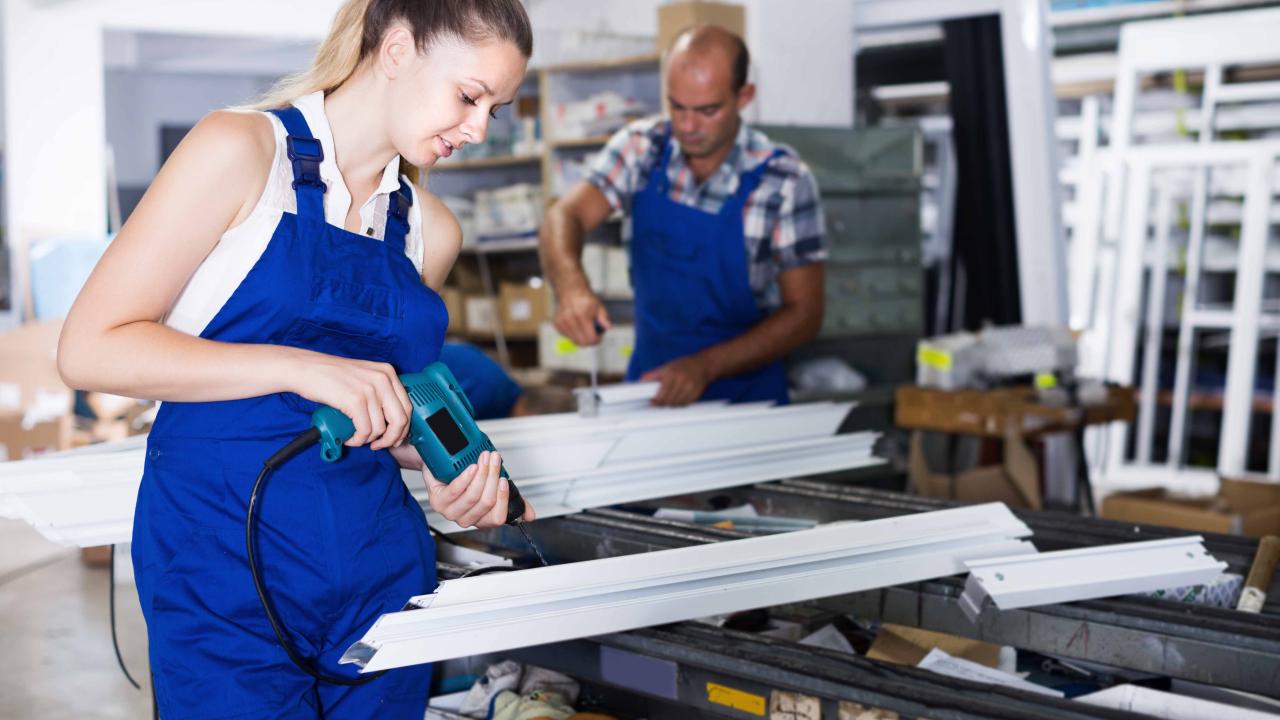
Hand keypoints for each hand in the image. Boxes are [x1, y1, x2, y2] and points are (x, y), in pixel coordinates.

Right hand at [286, 349, 411, 450]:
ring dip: (369, 440)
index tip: (396, 437)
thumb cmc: (330, 375)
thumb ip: (380, 393)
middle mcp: (382, 379)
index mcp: (388, 372)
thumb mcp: (364, 377)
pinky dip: (358, 440)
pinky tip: (350, 438)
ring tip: (357, 438)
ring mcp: (369, 389)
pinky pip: (364, 431)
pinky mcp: (355, 400)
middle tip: (379, 445)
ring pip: (381, 428)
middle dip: (391, 438)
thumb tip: (391, 421)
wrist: (305, 369)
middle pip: (400, 420)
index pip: (407, 407)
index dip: (403, 428)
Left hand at [424, 451, 536, 527]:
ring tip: (484, 458)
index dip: (503, 498)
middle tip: (495, 459)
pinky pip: (456, 491)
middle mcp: (466, 519)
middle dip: (493, 476)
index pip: (497, 518)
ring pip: (473, 496)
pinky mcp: (438, 502)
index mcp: (481, 519)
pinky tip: (471, 467)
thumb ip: (510, 498)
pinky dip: (466, 478)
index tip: (505, 480)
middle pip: (486, 501)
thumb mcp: (491, 488)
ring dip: (482, 473)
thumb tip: (530, 515)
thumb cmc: (465, 479)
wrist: (439, 468)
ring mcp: (451, 512)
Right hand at [553, 284, 609, 346]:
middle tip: (594, 337)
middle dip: (590, 342)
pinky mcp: (557, 324)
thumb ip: (604, 318)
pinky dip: (574, 334)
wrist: (570, 291)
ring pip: (575, 341)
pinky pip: (568, 336)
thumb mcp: (599, 306)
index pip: (590, 338)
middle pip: (582, 342)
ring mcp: (562, 322)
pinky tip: (576, 325)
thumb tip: (608, 328)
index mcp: (582, 315)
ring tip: (586, 329)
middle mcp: (570, 319)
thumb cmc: (586, 299)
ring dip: (582, 338)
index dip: (597, 340)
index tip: (599, 338)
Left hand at [641, 356, 711, 406]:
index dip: (656, 401)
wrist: (703, 365)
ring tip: (667, 402)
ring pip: (676, 404)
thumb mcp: (667, 366)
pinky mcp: (696, 393)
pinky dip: (679, 405)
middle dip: (662, 404)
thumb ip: (653, 375)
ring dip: (670, 405)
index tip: (652, 402)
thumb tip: (641, 381)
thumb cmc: (683, 365)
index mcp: (672, 373)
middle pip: (668, 400)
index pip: (661, 393)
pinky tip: (676, 401)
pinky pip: (685, 404)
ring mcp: (690, 387)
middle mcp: (681, 380)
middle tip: (658, 403)